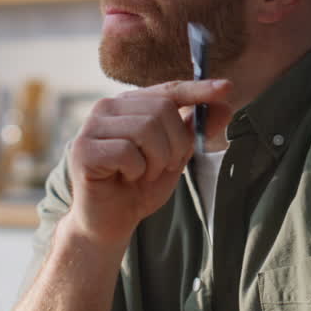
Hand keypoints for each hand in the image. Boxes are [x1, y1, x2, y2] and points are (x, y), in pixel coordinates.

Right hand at [68, 79, 232, 249]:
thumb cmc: (139, 188)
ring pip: (145, 129)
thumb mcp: (175, 157)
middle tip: (164, 166)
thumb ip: (193, 131)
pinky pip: (126, 152)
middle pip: (162, 109)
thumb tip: (224, 106)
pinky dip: (136, 171)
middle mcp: (107, 108)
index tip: (226, 88)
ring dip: (156, 160)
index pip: (168, 90)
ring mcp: (92, 127)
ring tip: (144, 174)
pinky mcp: (83, 149)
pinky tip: (125, 179)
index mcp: (130, 105)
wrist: (111, 222)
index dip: (198, 89)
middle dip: (176, 144)